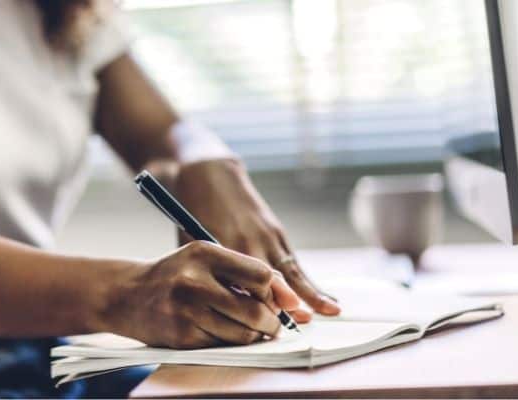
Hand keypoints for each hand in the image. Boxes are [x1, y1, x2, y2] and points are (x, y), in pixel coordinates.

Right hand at [104, 241, 301, 348]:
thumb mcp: (204, 259)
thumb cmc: (175, 274)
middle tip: (271, 325)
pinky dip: (229, 343)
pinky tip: (222, 332)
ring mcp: (186, 310)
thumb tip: (290, 299)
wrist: (126, 294)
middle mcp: (194, 280)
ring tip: (249, 329)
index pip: (259, 275)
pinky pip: (223, 345)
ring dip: (253, 336)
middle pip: (255, 310)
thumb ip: (244, 272)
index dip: (274, 292)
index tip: (274, 300)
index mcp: (204, 253)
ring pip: (242, 333)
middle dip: (271, 322)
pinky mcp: (181, 336)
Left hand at [173, 159, 339, 319]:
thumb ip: (207, 271)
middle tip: (295, 326)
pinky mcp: (275, 233)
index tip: (258, 327)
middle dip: (281, 304)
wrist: (208, 174)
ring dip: (307, 293)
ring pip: (288, 270)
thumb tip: (218, 306)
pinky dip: (307, 283)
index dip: (250, 306)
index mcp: (222, 244)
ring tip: (327, 312)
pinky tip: (324, 300)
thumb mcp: (189, 241)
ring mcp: (265, 235)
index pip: (239, 283)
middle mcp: (247, 241)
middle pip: (268, 278)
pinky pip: (293, 262)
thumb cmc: (191, 213)